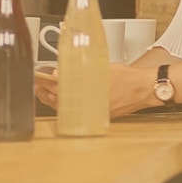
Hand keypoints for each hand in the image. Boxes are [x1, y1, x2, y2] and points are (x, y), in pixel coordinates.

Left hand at [31, 63, 166, 117]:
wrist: (145, 89)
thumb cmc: (129, 79)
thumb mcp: (103, 69)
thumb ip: (80, 71)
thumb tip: (57, 74)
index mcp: (87, 94)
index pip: (59, 90)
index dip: (44, 85)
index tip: (37, 79)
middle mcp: (87, 106)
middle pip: (58, 101)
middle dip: (45, 93)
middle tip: (36, 85)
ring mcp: (92, 111)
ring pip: (65, 107)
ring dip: (53, 100)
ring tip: (43, 93)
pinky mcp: (97, 113)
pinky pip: (76, 111)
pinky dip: (66, 105)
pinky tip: (62, 100)